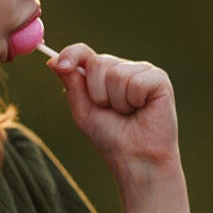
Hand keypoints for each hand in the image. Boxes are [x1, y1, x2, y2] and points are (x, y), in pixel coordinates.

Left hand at [47, 43, 178, 183]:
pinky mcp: (159, 79)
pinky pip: (135, 81)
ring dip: (117, 102)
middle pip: (98, 63)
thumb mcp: (84, 112)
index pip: (84, 53)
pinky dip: (134, 101)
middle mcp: (123, 69)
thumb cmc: (112, 139)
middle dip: (98, 93)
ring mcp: (142, 72)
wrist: (137, 159)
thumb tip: (53, 60)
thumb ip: (72, 85)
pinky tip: (142, 110)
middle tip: (112, 112)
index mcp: (104, 75)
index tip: (61, 65)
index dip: (71, 55)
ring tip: (129, 114)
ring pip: (116, 73)